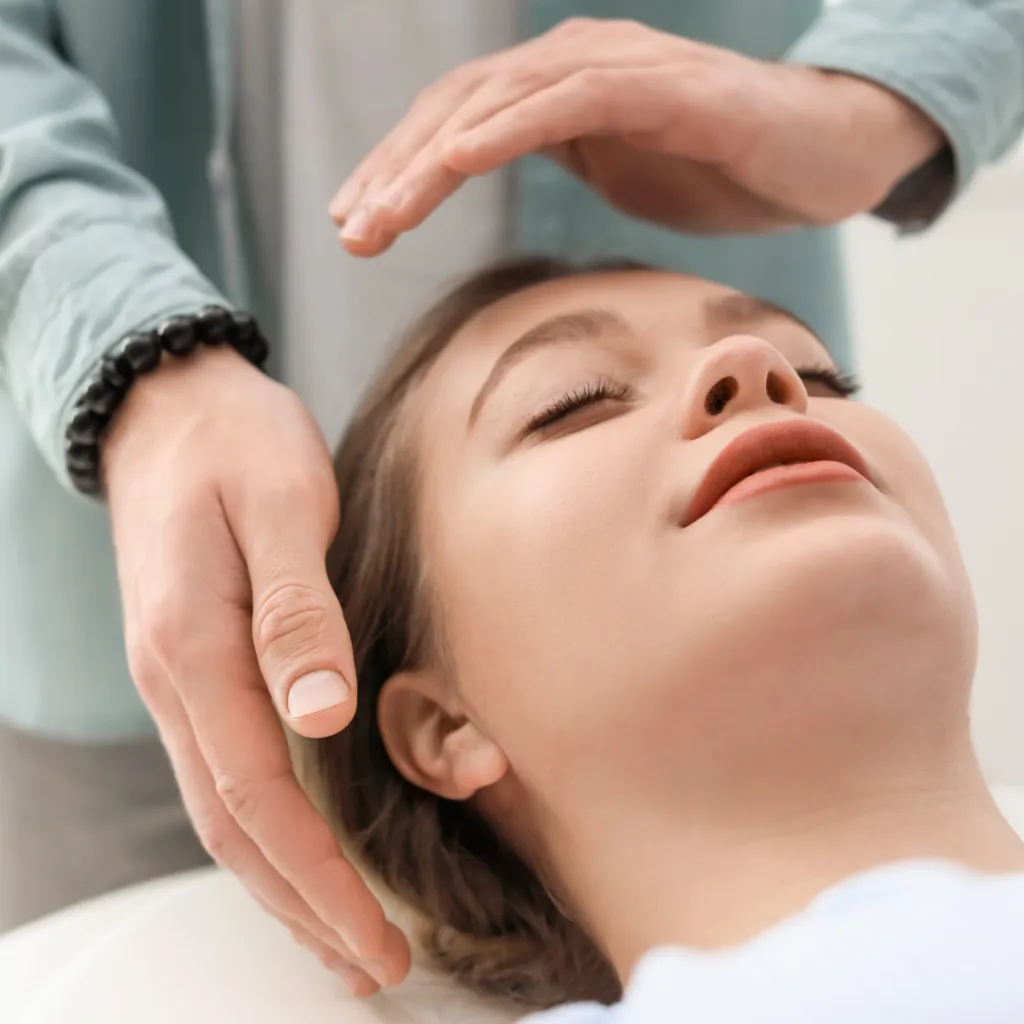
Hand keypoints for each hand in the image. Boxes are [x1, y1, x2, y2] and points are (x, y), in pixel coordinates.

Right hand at [103, 346, 409, 995]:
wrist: (171, 407)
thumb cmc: (237, 444)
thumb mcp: (282, 506)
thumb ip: (300, 612)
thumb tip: (320, 718)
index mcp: (194, 649)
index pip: (257, 797)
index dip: (318, 877)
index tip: (375, 940)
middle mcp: (175, 681)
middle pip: (234, 827)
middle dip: (303, 906)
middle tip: (369, 969)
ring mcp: (178, 677)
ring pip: (224, 810)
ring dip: (281, 883)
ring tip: (337, 940)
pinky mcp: (197, 664)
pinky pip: (225, 770)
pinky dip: (265, 830)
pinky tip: (296, 850)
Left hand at [330, 17, 943, 250]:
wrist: (826, 154)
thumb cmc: (725, 169)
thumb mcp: (624, 174)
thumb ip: (568, 164)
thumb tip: (516, 185)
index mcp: (559, 91)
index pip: (457, 124)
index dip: (400, 172)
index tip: (355, 224)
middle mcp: (577, 64)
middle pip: (459, 108)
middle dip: (394, 171)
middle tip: (348, 229)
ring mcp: (621, 67)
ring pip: (499, 101)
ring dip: (432, 158)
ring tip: (382, 213)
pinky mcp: (665, 86)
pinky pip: (571, 99)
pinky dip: (509, 126)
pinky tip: (459, 159)